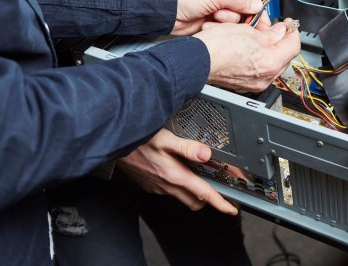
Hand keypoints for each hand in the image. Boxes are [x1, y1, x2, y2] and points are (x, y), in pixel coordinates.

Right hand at [116, 129, 237, 214]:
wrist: (115, 145)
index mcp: (176, 176)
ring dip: (193, 191)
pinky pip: (169, 192)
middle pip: (195, 201)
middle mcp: (167, 186)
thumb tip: (206, 154)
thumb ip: (188, 148)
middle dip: (208, 198)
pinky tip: (177, 170)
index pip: (204, 194)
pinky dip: (179, 186)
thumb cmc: (139, 140)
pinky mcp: (150, 186)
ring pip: (182, 197)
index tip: (231, 209)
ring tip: (198, 175)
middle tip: (217, 186)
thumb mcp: (166, 139)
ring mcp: (158, 188)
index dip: (220, 203)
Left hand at [173, 0, 262, 35]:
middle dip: (248, 8)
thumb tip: (256, 5)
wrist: (164, 12)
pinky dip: (221, 24)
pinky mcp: (212, 19)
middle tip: (256, 16)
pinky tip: (211, 22)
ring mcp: (216, 4)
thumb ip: (239, 0)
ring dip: (229, 17)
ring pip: (237, 12)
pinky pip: (226, 23)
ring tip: (217, 15)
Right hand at [194, 18, 300, 91]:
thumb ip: (270, 33)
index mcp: (271, 63)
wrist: (198, 60)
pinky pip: (259, 70)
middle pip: (284, 56)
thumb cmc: (218, 46)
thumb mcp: (249, 31)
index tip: (288, 24)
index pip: (293, 46)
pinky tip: (250, 47)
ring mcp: (255, 83)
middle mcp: (265, 78)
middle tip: (274, 27)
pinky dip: (259, 58)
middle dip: (281, 40)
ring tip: (259, 35)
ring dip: (270, 48)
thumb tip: (280, 31)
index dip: (292, 31)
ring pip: (272, 63)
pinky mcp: (244, 85)